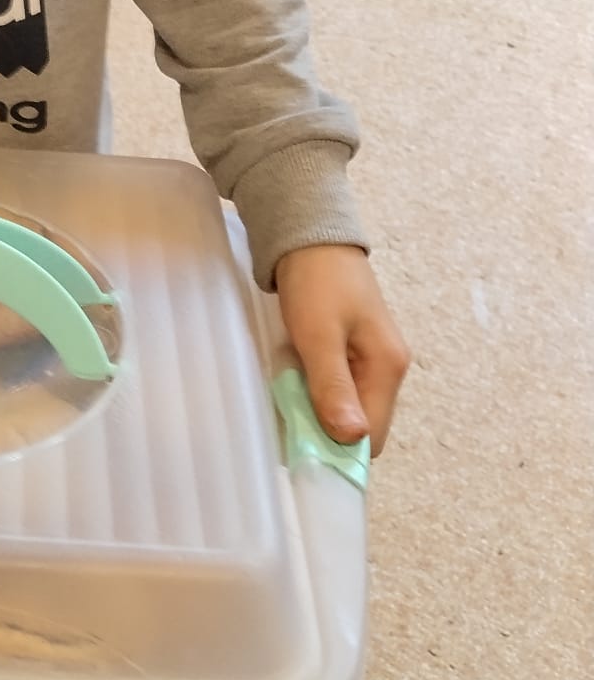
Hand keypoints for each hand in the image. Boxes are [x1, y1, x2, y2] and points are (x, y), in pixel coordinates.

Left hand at [275, 243, 410, 453]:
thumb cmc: (315, 282)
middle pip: (363, 424)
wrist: (309, 234)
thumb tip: (352, 441)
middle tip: (291, 408)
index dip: (339, 446)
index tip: (301, 440)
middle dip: (328, 426)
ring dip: (320, 407)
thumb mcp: (319, 336)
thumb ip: (334, 387)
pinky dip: (318, 388)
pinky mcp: (355, 349)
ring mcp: (373, 359)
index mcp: (389, 368)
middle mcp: (389, 369)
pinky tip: (298, 374)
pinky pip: (341, 386)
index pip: (373, 436)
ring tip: (291, 387)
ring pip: (350, 406)